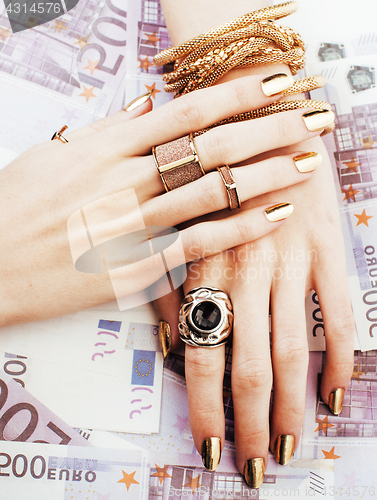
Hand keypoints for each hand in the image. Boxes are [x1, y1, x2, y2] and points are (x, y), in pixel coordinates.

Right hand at [0, 73, 320, 326]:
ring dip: (267, 174)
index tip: (279, 80)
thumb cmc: (15, 207)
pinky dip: (240, 228)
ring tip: (308, 162)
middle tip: (314, 117)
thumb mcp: (53, 154)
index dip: (239, 92)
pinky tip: (275, 215)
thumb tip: (147, 101)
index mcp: (105, 147)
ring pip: (214, 192)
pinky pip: (199, 244)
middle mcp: (125, 181)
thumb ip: (105, 129)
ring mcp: (132, 226)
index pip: (188, 111)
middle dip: (271, 127)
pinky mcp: (135, 270)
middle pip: (213, 146)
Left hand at [155, 123, 354, 485]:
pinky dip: (340, 360)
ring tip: (292, 448)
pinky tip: (335, 397)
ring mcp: (288, 261)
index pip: (200, 356)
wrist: (256, 122)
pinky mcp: (325, 248)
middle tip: (256, 468)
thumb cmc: (208, 177)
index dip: (205, 409)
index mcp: (202, 267)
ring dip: (291, 407)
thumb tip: (173, 348)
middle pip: (247, 365)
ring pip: (291, 350)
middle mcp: (244, 271)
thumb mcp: (176, 228)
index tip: (209, 448)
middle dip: (250, 423)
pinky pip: (339, 314)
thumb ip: (170, 289)